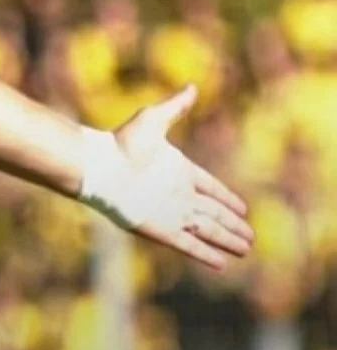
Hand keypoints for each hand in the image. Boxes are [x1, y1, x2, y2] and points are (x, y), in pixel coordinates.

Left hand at [104, 85, 252, 269]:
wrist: (99, 165)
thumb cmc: (122, 142)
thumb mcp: (152, 120)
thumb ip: (175, 108)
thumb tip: (192, 86)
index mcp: (179, 171)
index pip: (210, 188)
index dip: (227, 198)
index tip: (243, 208)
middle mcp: (178, 195)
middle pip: (213, 213)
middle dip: (233, 225)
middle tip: (250, 236)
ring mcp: (171, 213)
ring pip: (207, 230)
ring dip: (226, 240)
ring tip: (244, 249)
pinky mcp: (161, 229)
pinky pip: (189, 244)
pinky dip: (205, 253)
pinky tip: (221, 262)